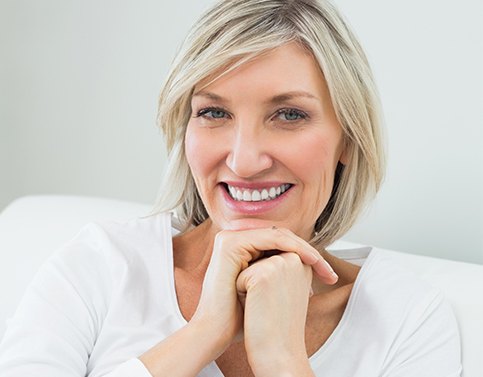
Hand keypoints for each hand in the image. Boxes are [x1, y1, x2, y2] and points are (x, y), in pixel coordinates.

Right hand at [190, 226, 336, 358]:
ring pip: (278, 236)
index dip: (305, 255)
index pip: (280, 243)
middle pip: (281, 237)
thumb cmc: (240, 317)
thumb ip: (279, 273)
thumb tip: (308, 268)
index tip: (326, 276)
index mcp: (240, 248)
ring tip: (323, 268)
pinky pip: (271, 238)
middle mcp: (234, 239)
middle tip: (329, 273)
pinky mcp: (230, 242)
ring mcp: (230, 238)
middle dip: (309, 252)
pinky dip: (293, 247)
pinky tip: (310, 260)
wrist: (216, 332)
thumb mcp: (265, 289)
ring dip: (305, 249)